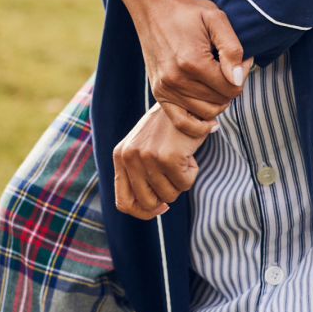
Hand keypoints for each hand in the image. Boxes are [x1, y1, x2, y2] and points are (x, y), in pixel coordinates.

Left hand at [113, 103, 206, 218]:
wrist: (186, 101)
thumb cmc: (169, 127)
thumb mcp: (144, 147)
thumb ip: (140, 173)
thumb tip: (155, 207)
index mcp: (120, 156)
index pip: (123, 203)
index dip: (143, 211)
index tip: (160, 206)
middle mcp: (129, 158)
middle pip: (148, 203)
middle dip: (167, 195)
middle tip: (175, 177)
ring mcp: (147, 158)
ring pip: (169, 195)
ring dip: (181, 181)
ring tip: (181, 158)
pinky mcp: (167, 158)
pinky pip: (184, 183)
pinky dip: (192, 173)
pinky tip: (189, 155)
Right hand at [139, 0, 252, 130]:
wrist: (155, 8)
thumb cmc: (188, 12)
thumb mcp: (217, 19)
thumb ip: (232, 49)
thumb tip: (237, 78)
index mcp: (193, 62)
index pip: (232, 88)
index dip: (243, 75)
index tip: (243, 61)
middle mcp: (177, 80)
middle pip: (221, 102)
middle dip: (231, 87)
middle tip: (230, 69)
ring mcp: (166, 89)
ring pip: (206, 112)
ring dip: (218, 101)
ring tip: (217, 80)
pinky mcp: (159, 94)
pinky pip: (182, 123)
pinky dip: (198, 126)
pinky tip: (210, 121)